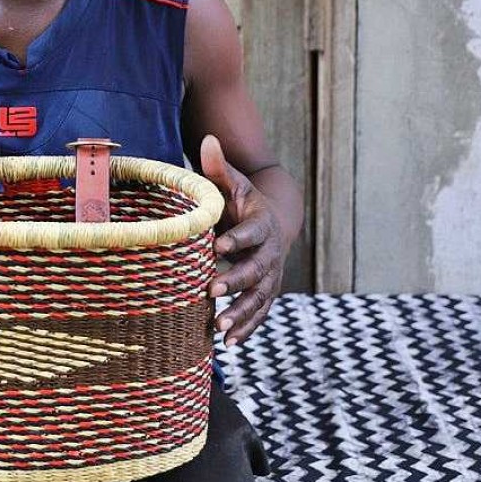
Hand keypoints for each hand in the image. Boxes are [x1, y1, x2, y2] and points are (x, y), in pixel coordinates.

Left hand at [200, 134, 287, 346]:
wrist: (271, 220)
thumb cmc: (242, 199)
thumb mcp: (232, 182)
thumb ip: (218, 166)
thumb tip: (209, 138)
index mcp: (260, 224)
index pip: (250, 232)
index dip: (236, 239)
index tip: (216, 247)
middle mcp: (270, 253)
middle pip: (256, 270)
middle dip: (235, 281)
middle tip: (212, 290)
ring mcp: (271, 276)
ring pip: (259, 298)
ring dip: (241, 314)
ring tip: (219, 328)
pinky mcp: (266, 293)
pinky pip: (259, 314)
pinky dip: (246, 329)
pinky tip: (228, 344)